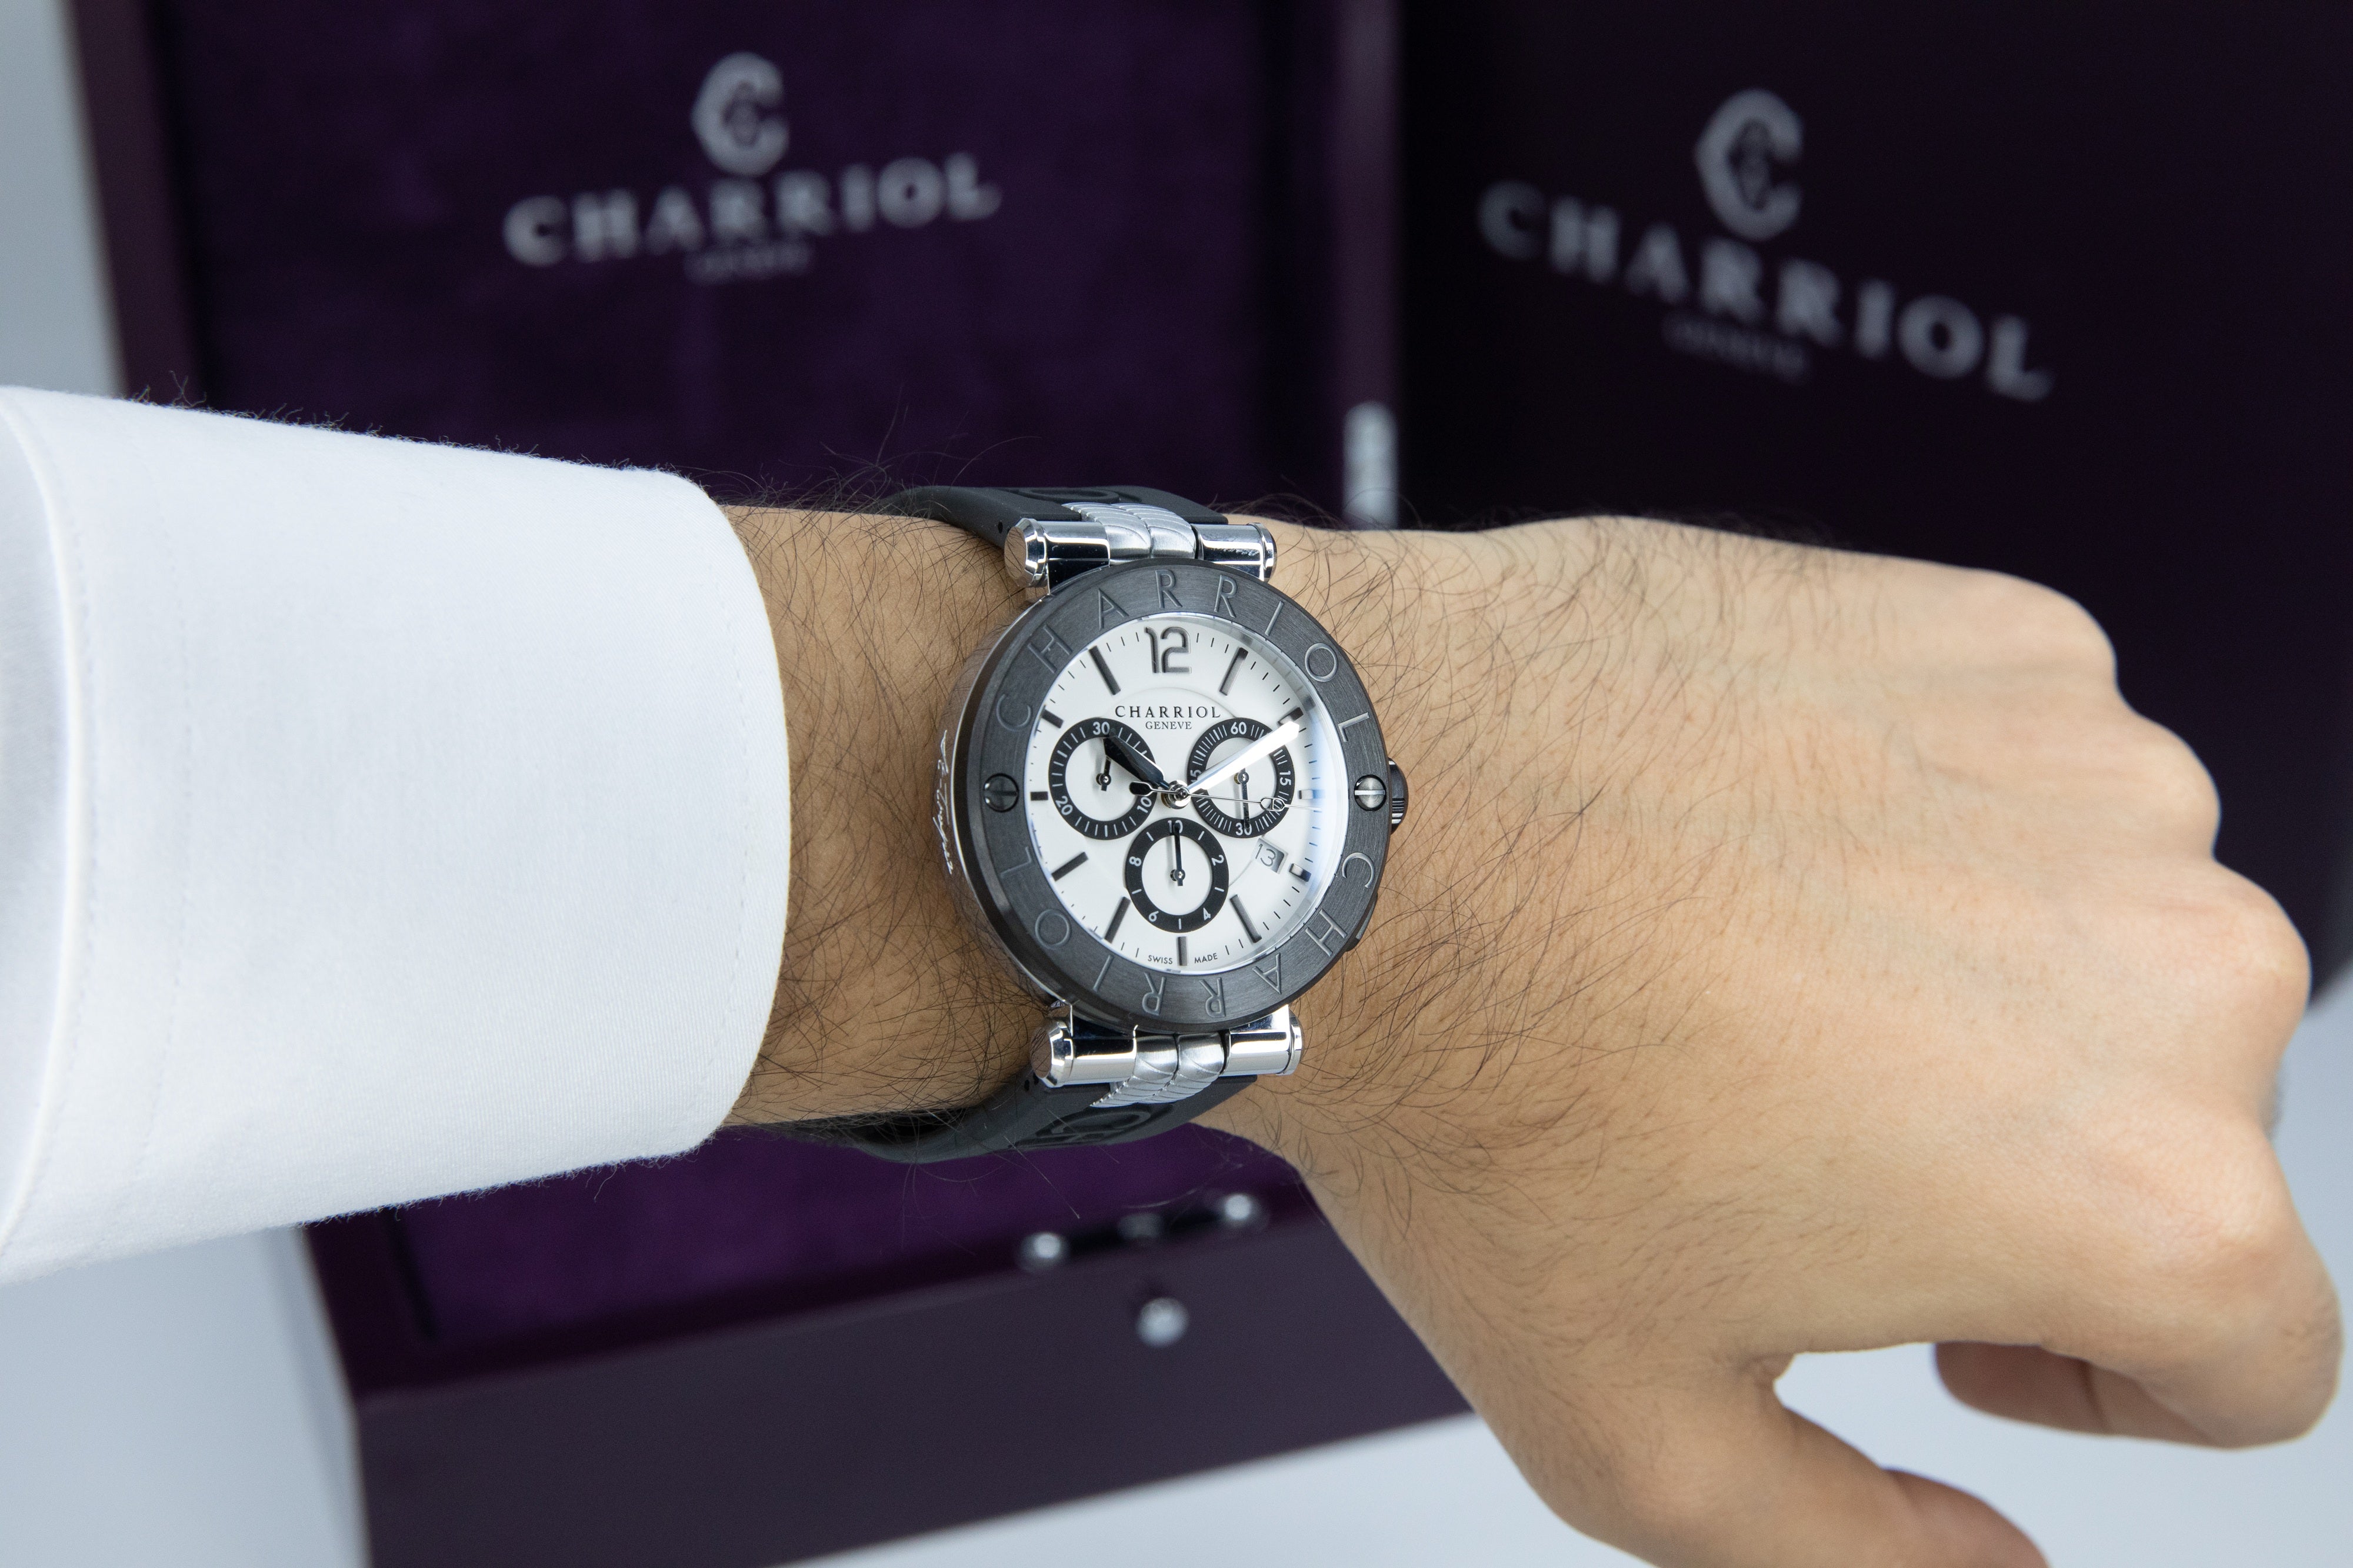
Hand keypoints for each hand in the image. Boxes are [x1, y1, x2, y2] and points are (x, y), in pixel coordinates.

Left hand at [730, 506, 2337, 1567]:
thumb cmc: (1473, 1094)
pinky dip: (1919, 818)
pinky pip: (2014, 772)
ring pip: (2092, 932)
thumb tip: (1975, 1564)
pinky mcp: (1993, 634)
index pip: (2256, 1352)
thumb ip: (1859, 1552)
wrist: (1340, 828)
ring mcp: (2089, 769)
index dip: (2108, 1377)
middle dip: (2018, 1163)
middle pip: (2171, 1124)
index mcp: (2140, 1189)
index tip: (1975, 1326)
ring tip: (1749, 981)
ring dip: (1970, 975)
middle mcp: (2170, 960)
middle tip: (1801, 1143)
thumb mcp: (1648, 1437)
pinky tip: (1749, 846)